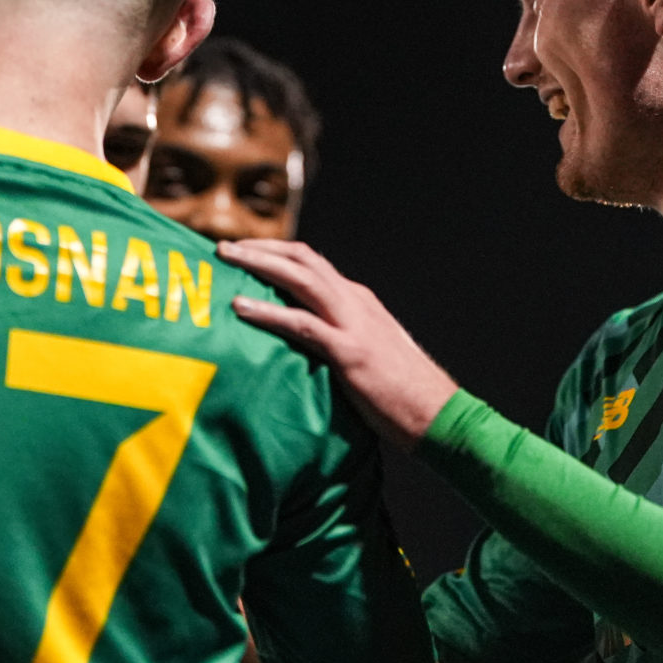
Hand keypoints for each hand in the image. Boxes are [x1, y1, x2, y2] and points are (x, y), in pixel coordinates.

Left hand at [220, 239, 459, 446]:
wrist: (438, 414)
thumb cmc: (401, 394)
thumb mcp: (368, 354)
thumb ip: (339, 339)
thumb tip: (305, 345)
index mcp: (358, 301)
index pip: (312, 264)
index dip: (276, 253)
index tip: (245, 252)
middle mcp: (355, 302)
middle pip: (302, 259)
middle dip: (261, 248)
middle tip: (224, 247)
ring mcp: (353, 324)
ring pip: (300, 278)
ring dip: (258, 263)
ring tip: (225, 258)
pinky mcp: (350, 351)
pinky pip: (301, 324)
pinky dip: (268, 311)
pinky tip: (240, 307)